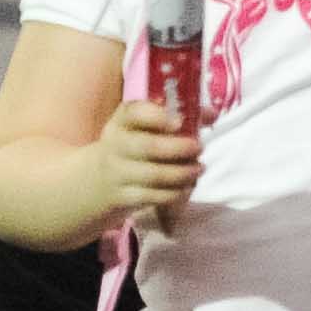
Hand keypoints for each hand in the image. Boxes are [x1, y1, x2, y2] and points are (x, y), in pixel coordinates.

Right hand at [90, 100, 202, 227]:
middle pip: (147, 146)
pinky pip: (153, 197)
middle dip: (178, 148)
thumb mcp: (144, 128)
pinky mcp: (123, 197)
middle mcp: (117, 144)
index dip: (157, 116)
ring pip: (153, 175)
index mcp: (123, 121)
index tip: (180, 121)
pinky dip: (174, 193)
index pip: (134, 113)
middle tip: (199, 148)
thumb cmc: (132, 146)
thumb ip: (179, 116)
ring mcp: (118, 172)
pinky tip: (187, 187)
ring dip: (182, 173)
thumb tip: (212, 114)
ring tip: (198, 169)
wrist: (97, 180)